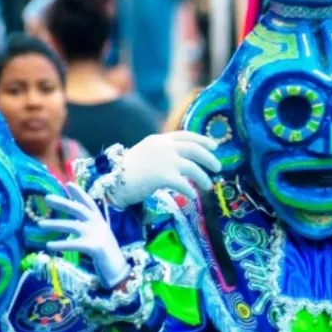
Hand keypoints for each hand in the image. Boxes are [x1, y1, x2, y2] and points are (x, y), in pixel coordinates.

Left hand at [40, 183, 129, 288]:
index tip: (68, 184)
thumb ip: (89, 228)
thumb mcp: (99, 236)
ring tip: (40, 224)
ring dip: (55, 224)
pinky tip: (49, 245)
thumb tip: (72, 223)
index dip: (79, 193)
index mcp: (99, 220)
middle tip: (47, 198)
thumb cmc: (106, 254)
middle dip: (62, 202)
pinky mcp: (94, 247)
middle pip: (77, 209)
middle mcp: (98, 224)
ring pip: (72, 226)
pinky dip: (60, 244)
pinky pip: (73, 244)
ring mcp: (96, 235)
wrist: (119, 270)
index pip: (88, 202)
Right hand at [105, 131, 221, 206]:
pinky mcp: (163, 176)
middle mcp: (165, 147)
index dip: (203, 140)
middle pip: (195, 150)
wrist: (113, 180)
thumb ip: (162, 152)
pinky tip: (193, 196)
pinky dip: (190, 191)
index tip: (214, 146)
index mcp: (160, 139)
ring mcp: (165, 161)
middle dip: (209, 158)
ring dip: (204, 178)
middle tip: (218, 167)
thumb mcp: (146, 152)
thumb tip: (181, 158)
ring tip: (209, 186)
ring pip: (193, 168)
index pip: (186, 135)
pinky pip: (184, 185)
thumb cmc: (128, 170)